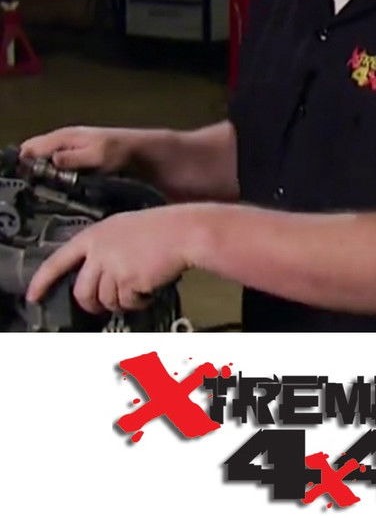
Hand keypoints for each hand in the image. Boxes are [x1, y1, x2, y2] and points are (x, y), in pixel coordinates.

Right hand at [20, 126, 137, 172]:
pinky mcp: (77, 152)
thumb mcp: (95, 157)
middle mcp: (65, 137)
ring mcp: (71, 144)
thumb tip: (52, 160)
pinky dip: (54, 167)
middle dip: (32, 164)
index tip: (26, 176)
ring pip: (47, 154)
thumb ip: (73, 159)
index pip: (34, 146)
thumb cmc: (118, 152)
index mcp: (66, 136)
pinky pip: (57, 159)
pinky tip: (57, 178)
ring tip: (44, 182)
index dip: (26, 161)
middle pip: (37, 149)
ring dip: (43, 167)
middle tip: (34, 181)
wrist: (137, 149)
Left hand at [26, 205, 197, 312]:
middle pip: (82, 290)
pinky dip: (137, 302)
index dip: (43, 280)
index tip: (34, 295)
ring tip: (137, 289)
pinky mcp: (128, 281)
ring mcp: (113, 266)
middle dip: (92, 304)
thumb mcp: (123, 229)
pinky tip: (148, 289)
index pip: (59, 259)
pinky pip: (126, 303)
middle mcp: (99, 250)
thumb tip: (95, 277)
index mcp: (95, 235)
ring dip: (120, 301)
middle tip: (103, 304)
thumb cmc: (161, 229)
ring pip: (105, 300)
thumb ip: (104, 249)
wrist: (184, 232)